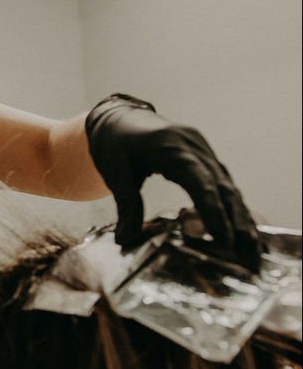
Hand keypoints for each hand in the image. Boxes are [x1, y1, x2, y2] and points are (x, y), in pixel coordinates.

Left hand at [85, 94, 261, 270]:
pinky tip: (245, 230)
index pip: (199, 180)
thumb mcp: (115, 172)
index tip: (224, 238)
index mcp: (171, 145)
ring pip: (228, 185)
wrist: (120, 117)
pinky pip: (224, 183)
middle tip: (249, 251)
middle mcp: (194, 145)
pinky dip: (234, 206)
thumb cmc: (115, 143)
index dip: (213, 210)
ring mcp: (202, 150)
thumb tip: (125, 240)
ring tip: (254, 248)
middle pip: (221, 184)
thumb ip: (126, 204)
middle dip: (237, 219)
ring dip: (241, 216)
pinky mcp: (205, 157)